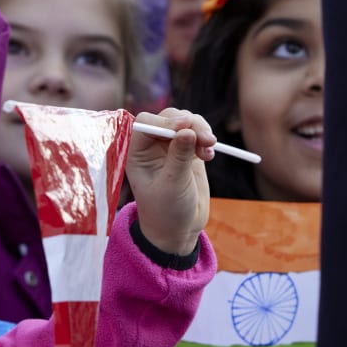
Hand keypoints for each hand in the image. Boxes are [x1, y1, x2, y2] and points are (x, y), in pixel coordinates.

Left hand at [126, 109, 214, 256]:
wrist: (179, 228)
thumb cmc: (167, 212)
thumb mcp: (173, 186)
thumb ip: (180, 158)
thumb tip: (188, 131)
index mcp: (137, 152)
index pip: (146, 123)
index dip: (165, 122)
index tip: (186, 128)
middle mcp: (151, 145)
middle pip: (168, 118)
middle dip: (188, 124)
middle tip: (207, 139)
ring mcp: (170, 146)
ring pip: (184, 121)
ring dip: (200, 129)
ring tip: (209, 150)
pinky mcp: (187, 149)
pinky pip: (196, 131)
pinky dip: (205, 137)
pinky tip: (209, 154)